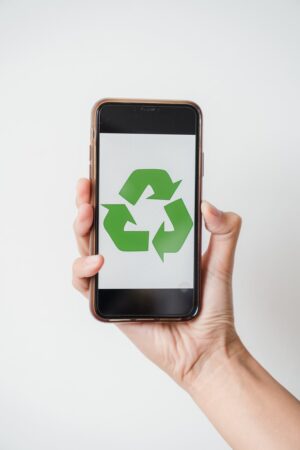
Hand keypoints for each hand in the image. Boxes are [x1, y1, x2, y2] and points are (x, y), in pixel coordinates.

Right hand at [72, 178, 242, 388]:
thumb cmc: (211, 308)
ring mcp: (117, 279)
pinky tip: (98, 261)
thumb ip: (224, 230)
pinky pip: (84, 283)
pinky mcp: (109, 302)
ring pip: (85, 248)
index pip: (125, 213)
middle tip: (88, 189)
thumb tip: (207, 203)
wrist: (205, 349)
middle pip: (99, 226)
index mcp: (151, 244)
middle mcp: (130, 259)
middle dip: (87, 203)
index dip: (112, 193)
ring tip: (88, 216)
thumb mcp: (221, 262)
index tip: (108, 174)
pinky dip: (83, 269)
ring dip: (81, 229)